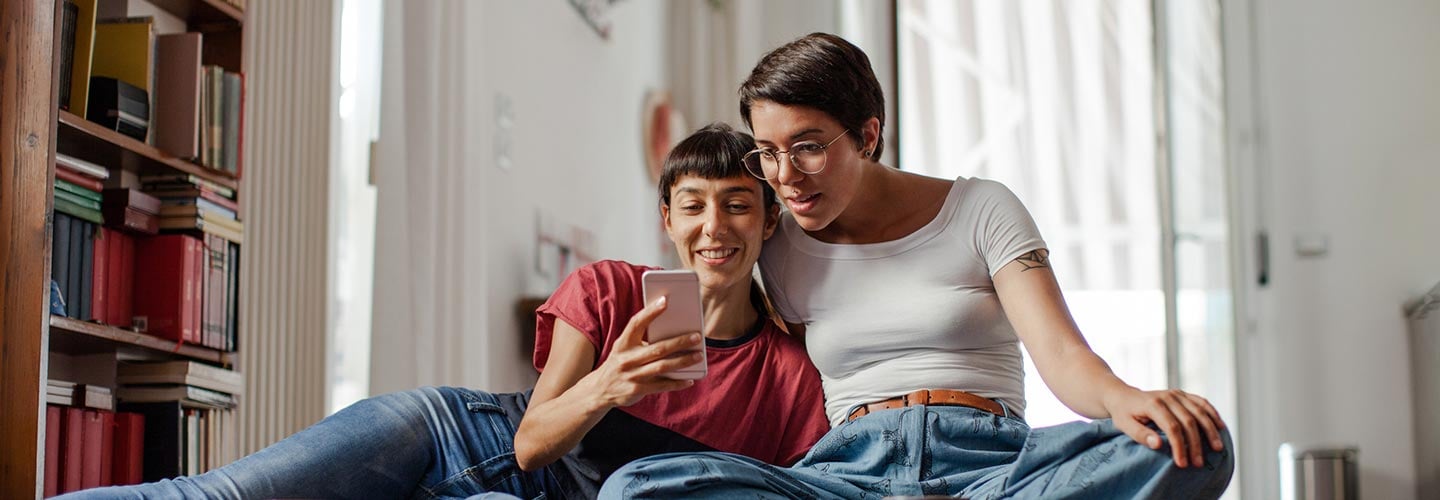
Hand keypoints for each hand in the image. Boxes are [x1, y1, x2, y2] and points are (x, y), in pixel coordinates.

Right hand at [587, 296, 702, 407]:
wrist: (599, 390)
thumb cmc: (620, 362)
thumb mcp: (624, 348)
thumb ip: (642, 340)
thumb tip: (673, 331)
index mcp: (623, 343)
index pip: (636, 323)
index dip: (650, 311)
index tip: (665, 300)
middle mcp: (626, 358)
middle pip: (657, 348)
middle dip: (679, 341)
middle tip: (697, 336)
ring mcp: (632, 375)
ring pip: (662, 366)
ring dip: (683, 360)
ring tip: (699, 355)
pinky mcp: (637, 390)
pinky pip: (662, 386)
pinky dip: (677, 383)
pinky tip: (690, 379)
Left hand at [1105, 388, 1225, 467]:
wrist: (1123, 396)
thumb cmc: (1123, 413)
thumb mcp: (1124, 425)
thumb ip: (1140, 435)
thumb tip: (1158, 445)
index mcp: (1153, 404)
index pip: (1172, 428)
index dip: (1179, 446)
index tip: (1182, 463)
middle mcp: (1167, 397)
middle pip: (1188, 421)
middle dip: (1195, 444)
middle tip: (1198, 462)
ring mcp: (1176, 394)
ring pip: (1199, 412)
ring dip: (1210, 430)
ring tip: (1217, 448)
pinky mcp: (1181, 394)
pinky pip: (1201, 402)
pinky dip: (1212, 413)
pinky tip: (1220, 426)